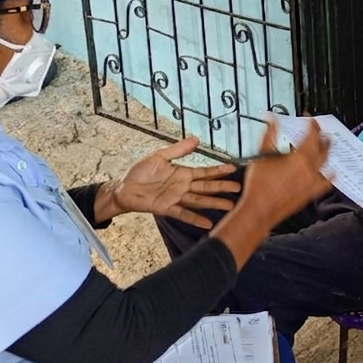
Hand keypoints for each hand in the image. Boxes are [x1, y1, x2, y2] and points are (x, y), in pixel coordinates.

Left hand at [101, 136, 238, 227]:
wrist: (124, 187)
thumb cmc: (140, 172)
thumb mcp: (159, 156)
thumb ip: (178, 150)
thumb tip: (196, 139)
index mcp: (183, 173)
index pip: (205, 172)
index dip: (219, 170)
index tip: (233, 168)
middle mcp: (183, 186)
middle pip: (207, 187)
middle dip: (222, 188)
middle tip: (238, 189)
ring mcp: (176, 198)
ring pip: (199, 201)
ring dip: (214, 203)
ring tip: (230, 206)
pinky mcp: (167, 208)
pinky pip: (184, 214)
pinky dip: (195, 218)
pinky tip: (208, 223)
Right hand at [238, 117, 332, 230]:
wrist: (260, 210)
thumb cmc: (259, 186)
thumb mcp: (262, 154)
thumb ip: (270, 134)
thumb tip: (272, 120)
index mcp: (299, 157)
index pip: (312, 134)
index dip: (313, 124)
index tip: (311, 119)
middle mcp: (310, 169)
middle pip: (323, 147)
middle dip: (322, 136)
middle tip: (319, 130)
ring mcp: (312, 182)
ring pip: (327, 162)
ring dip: (327, 151)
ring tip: (326, 145)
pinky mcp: (311, 193)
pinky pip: (326, 183)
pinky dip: (330, 175)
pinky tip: (332, 172)